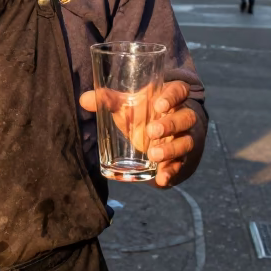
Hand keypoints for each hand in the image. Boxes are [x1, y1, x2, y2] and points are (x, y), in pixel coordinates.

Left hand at [80, 80, 198, 187]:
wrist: (155, 134)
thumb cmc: (140, 112)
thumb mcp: (127, 105)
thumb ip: (108, 101)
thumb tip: (84, 99)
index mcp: (169, 97)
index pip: (180, 90)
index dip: (173, 96)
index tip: (159, 104)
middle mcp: (181, 116)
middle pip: (186, 117)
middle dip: (170, 125)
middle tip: (151, 131)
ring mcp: (183, 137)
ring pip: (186, 141)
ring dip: (171, 149)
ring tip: (152, 155)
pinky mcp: (180, 157)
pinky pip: (180, 164)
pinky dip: (171, 172)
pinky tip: (161, 179)